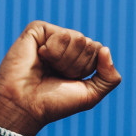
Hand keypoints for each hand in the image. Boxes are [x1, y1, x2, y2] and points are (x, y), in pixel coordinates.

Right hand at [0, 22, 121, 135]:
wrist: (25, 105)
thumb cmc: (54, 102)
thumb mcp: (91, 95)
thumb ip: (110, 77)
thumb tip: (106, 49)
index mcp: (78, 57)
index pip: (99, 51)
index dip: (87, 69)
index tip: (69, 81)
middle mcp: (66, 45)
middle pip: (89, 44)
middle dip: (76, 65)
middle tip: (56, 75)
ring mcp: (52, 36)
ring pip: (78, 38)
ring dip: (64, 60)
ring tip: (47, 68)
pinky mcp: (37, 30)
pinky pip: (61, 34)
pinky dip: (54, 51)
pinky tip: (40, 57)